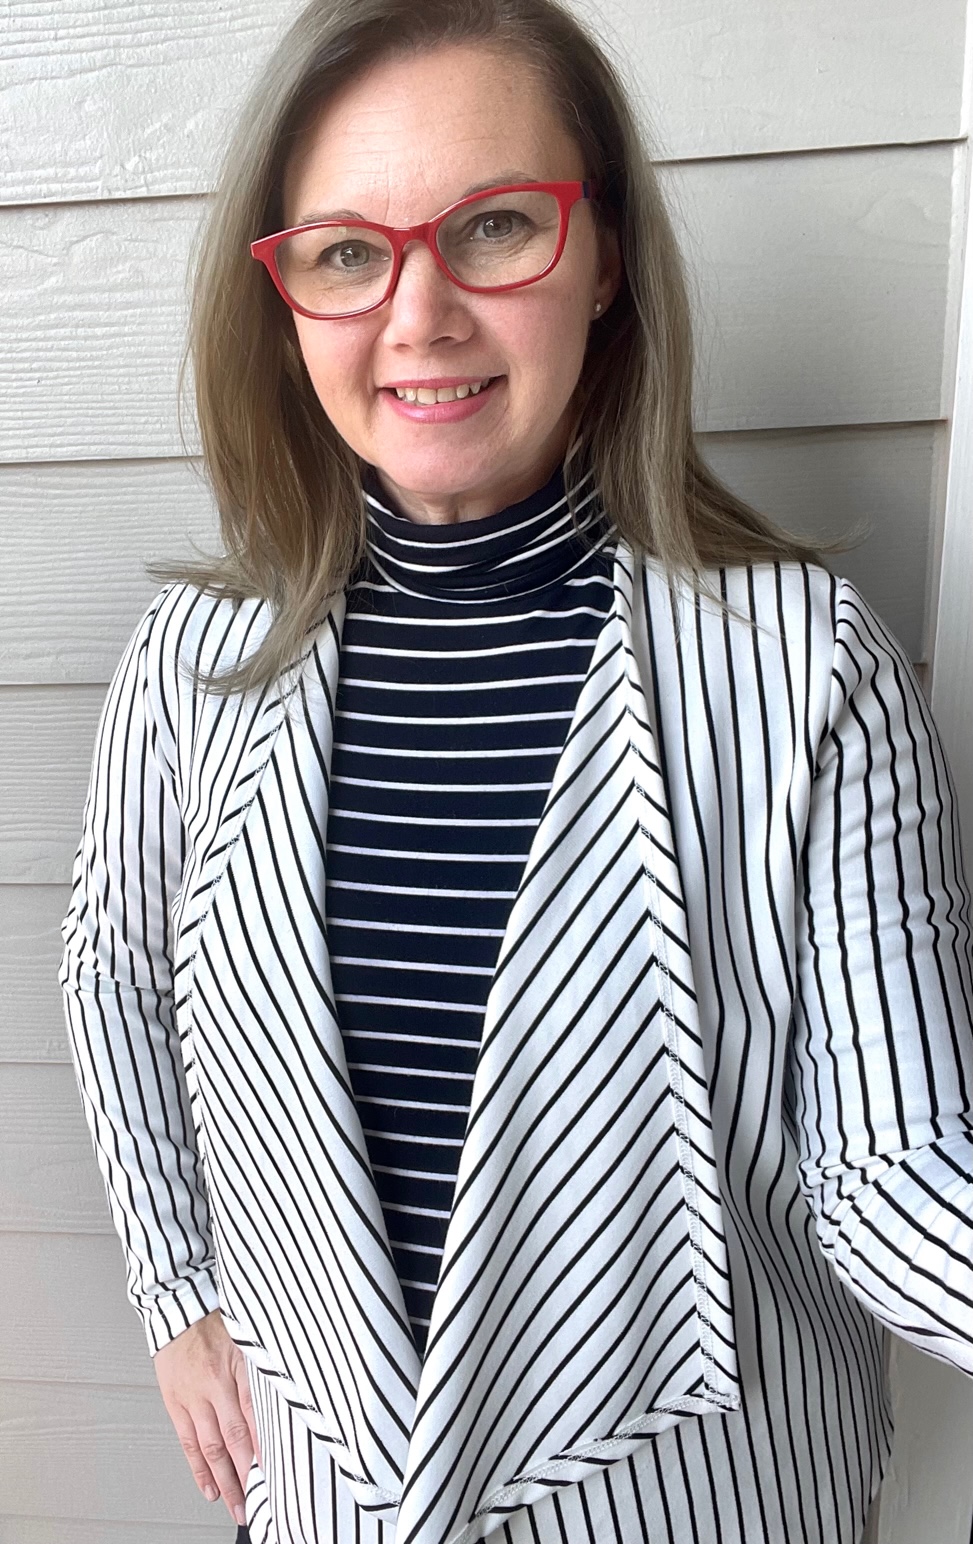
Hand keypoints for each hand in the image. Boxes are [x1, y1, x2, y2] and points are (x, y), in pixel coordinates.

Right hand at [153, 1308, 261, 1526]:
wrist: (178, 1305)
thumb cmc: (217, 1318)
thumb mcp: (249, 1336)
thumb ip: (265, 1366)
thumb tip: (289, 1394)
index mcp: (239, 1366)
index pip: (257, 1414)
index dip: (267, 1446)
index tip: (279, 1472)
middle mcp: (215, 1384)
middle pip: (235, 1438)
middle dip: (248, 1476)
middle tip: (260, 1503)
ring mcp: (193, 1397)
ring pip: (211, 1447)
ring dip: (226, 1481)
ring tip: (238, 1506)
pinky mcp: (176, 1403)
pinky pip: (188, 1442)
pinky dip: (199, 1469)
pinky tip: (210, 1489)